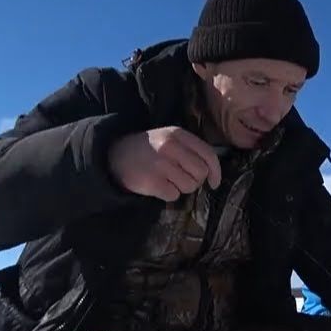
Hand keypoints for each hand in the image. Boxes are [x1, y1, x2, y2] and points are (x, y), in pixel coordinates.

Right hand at [107, 127, 222, 201]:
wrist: (115, 155)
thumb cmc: (149, 150)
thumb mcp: (169, 139)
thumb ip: (191, 150)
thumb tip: (213, 173)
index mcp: (178, 134)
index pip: (208, 154)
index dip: (216, 172)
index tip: (214, 182)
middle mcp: (170, 147)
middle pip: (200, 173)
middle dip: (196, 180)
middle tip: (181, 178)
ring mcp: (160, 164)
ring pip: (189, 186)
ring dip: (181, 188)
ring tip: (167, 180)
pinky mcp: (152, 181)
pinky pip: (174, 195)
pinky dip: (168, 194)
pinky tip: (158, 185)